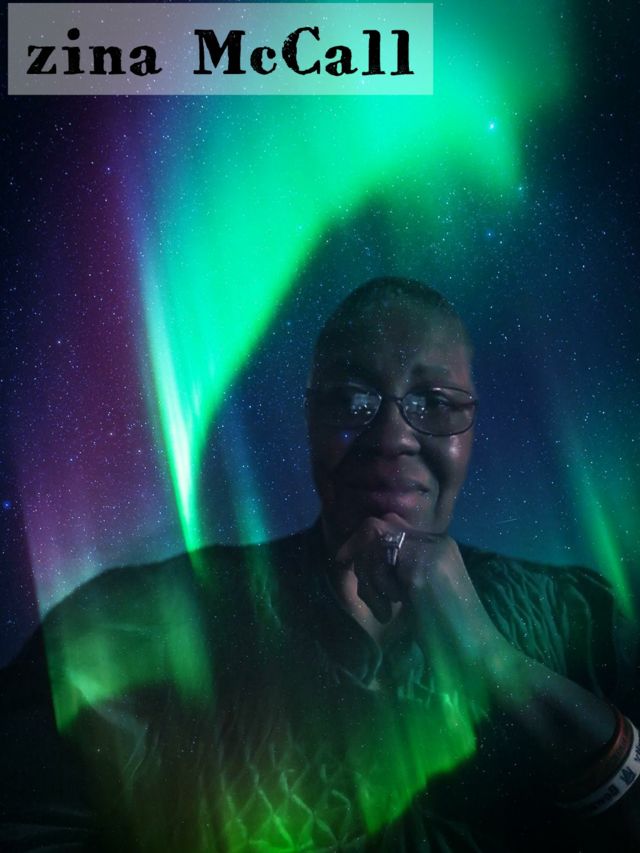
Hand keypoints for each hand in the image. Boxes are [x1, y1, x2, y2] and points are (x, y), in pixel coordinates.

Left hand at [335, 513, 512, 671]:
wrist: (477, 652)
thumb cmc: (447, 630)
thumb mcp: (417, 590)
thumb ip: (399, 567)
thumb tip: (366, 549)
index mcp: (438, 543)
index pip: (388, 524)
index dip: (361, 543)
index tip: (346, 563)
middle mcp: (436, 540)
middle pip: (375, 528)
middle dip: (362, 561)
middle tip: (373, 599)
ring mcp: (430, 551)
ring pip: (373, 543)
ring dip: (369, 579)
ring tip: (384, 610)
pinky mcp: (421, 569)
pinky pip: (379, 563)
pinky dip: (376, 588)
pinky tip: (390, 612)